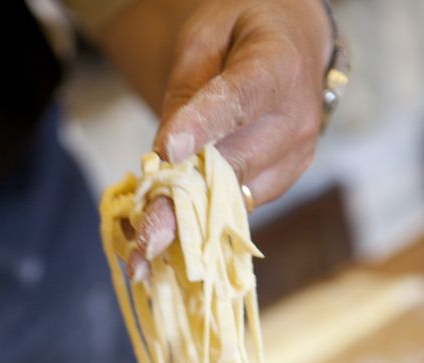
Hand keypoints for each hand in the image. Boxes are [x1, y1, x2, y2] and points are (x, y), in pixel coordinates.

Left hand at [98, 0, 332, 278]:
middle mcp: (295, 117)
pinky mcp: (283, 180)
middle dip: (180, 206)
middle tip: (141, 244)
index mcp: (277, 67)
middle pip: (230, 167)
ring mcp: (294, 156)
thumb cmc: (241, 36)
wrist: (294, 46)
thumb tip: (166, 157)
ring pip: (231, 197)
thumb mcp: (206, 39)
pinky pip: (236, 205)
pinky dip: (201, 219)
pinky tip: (167, 233)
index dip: (204, 127)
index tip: (169, 153)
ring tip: (142, 253)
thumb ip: (187, 92)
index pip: (239, 99)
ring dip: (185, 224)